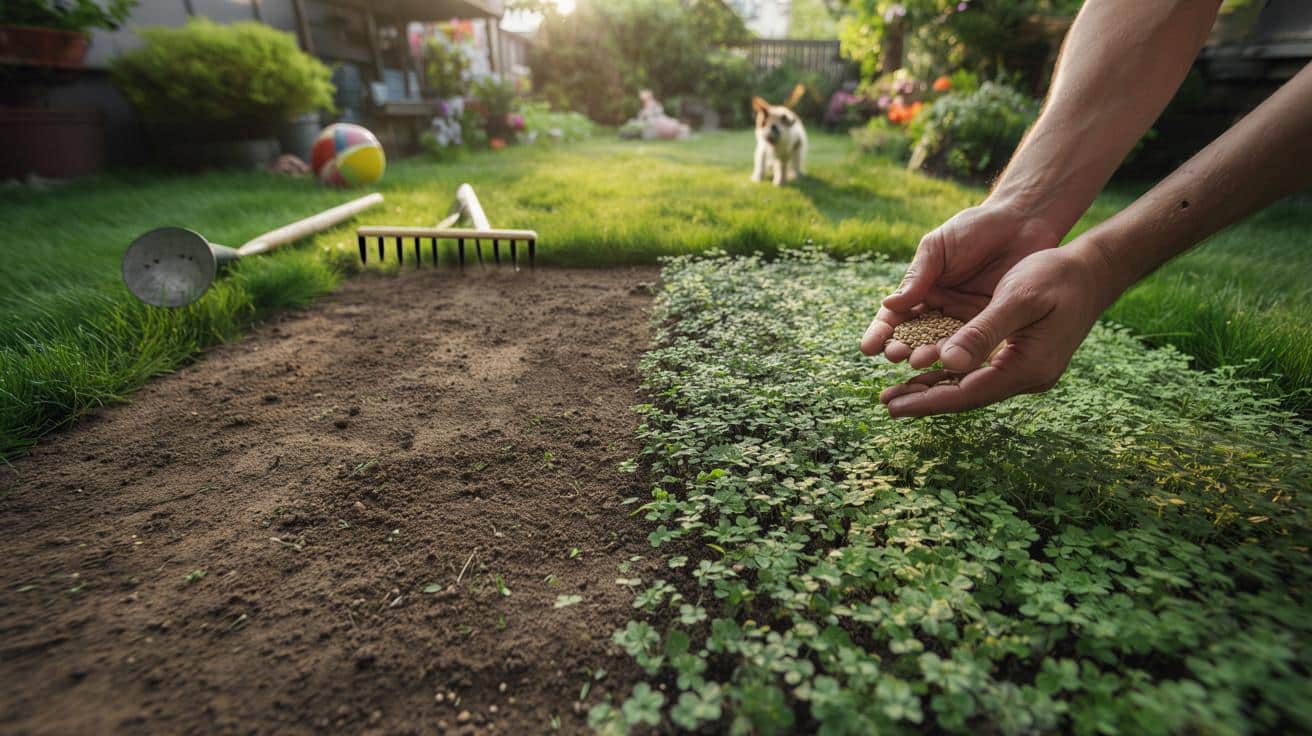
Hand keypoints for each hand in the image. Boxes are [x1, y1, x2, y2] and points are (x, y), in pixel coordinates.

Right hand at [860, 203, 1062, 367]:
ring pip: (942, 344)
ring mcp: (965, 321)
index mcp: (921, 291)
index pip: (895, 317)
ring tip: (919, 361)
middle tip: (896, 356)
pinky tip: (951, 363)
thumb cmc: (975, 228)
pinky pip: (974, 345)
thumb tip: (888, 305)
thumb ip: (918, 276)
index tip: (869, 347)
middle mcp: (940, 311)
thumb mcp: (938, 247)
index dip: (881, 333)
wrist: (1021, 223)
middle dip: (902, 348)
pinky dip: (961, 356)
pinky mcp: (992, 326)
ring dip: (928, 355)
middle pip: (915, 337)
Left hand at [877, 245, 1113, 416]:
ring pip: (971, 385)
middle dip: (925, 399)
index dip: (928, 401)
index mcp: (1028, 367)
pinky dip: (952, 373)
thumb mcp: (1017, 297)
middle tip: (886, 404)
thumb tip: (948, 363)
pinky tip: (926, 373)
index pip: (968, 393)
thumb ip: (983, 331)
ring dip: (935, 388)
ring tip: (897, 394)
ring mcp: (1026, 369)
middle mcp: (1028, 376)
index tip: (893, 407)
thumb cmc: (1057, 276)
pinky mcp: (1022, 358)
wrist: (1093, 270)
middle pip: (967, 395)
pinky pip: (981, 372)